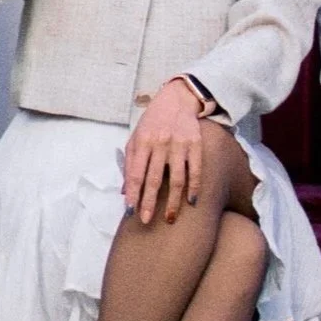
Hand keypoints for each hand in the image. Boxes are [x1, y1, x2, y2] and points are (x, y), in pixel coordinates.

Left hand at [122, 79, 218, 224]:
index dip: (133, 194)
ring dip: (173, 201)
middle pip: (154, 179)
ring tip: (170, 218)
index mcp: (142, 142)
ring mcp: (179, 144)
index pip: (135, 173)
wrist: (177, 99)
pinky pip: (196, 170)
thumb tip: (124, 192)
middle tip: (146, 221)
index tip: (131, 211)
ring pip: (177, 179)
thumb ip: (129, 163)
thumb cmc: (152, 123)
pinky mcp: (195, 145)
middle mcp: (160, 143)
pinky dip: (194, 187)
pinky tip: (192, 202)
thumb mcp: (135, 137)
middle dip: (149, 203)